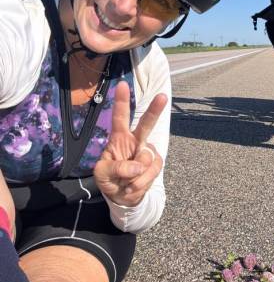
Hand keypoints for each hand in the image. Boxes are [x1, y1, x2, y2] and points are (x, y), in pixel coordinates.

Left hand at [94, 81, 167, 206]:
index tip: (122, 84)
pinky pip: (153, 169)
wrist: (123, 197)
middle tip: (163, 96)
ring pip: (147, 156)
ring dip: (137, 174)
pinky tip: (135, 184)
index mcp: (119, 138)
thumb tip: (136, 166)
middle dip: (155, 110)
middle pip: (146, 123)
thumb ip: (115, 168)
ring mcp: (147, 151)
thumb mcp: (102, 174)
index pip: (120, 117)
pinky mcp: (155, 163)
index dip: (121, 101)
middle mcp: (135, 141)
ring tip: (127, 181)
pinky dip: (142, 181)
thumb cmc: (109, 180)